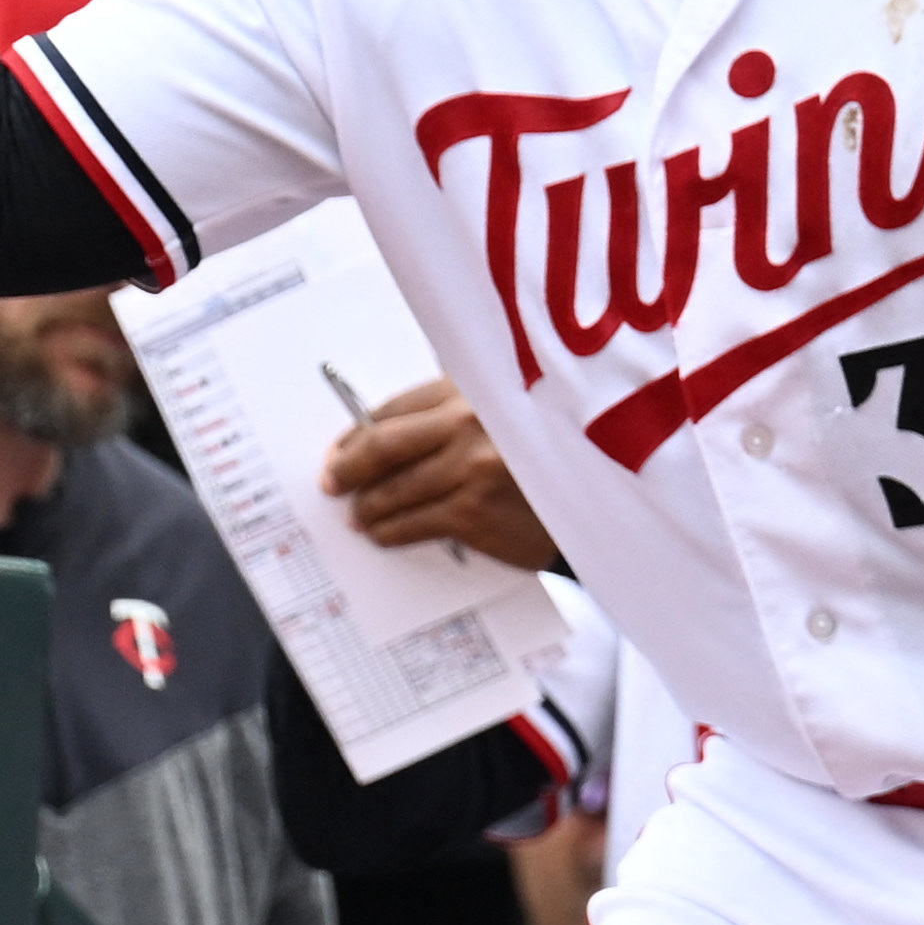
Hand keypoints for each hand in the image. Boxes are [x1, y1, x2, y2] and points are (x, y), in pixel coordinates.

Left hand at [324, 374, 560, 570]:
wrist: (591, 509)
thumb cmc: (542, 464)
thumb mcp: (504, 420)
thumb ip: (451, 420)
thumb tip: (376, 441)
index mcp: (472, 389)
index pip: (395, 409)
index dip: (358, 433)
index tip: (341, 450)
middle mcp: (469, 422)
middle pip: (383, 445)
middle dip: (348, 467)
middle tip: (332, 483)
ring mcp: (470, 467)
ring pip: (394, 490)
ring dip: (366, 507)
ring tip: (357, 516)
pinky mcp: (473, 511)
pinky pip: (412, 524)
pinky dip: (389, 532)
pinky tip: (381, 534)